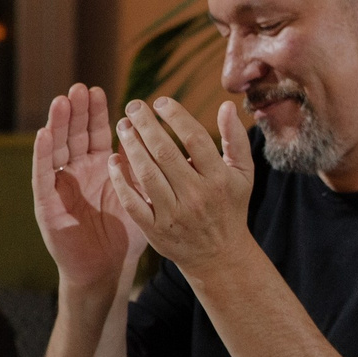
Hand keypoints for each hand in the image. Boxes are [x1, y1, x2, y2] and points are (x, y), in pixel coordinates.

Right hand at [32, 85, 144, 288]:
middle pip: (74, 135)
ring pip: (57, 149)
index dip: (96, 113)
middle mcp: (77, 171)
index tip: (100, 90)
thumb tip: (163, 138)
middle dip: (76, 112)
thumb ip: (143, 168)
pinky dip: (43, 155)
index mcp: (99, 167)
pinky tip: (44, 135)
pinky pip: (43, 176)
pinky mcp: (47, 204)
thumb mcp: (139, 194)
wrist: (106, 268)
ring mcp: (60, 186)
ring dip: (58, 125)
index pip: (95, 133)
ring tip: (62, 101)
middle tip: (79, 88)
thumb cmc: (124, 233)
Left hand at [110, 97, 256, 277]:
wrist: (219, 255)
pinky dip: (121, 180)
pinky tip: (113, 160)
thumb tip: (226, 104)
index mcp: (219, 179)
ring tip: (122, 126)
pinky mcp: (155, 230)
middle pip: (165, 153)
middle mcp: (197, 196)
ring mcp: (174, 214)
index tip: (160, 101)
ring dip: (130, 147)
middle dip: (146, 125)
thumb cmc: (230, 205)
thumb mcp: (243, 174)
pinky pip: (133, 202)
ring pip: (147, 174)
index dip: (176, 116)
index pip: (195, 139)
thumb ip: (236, 139)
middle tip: (133, 106)